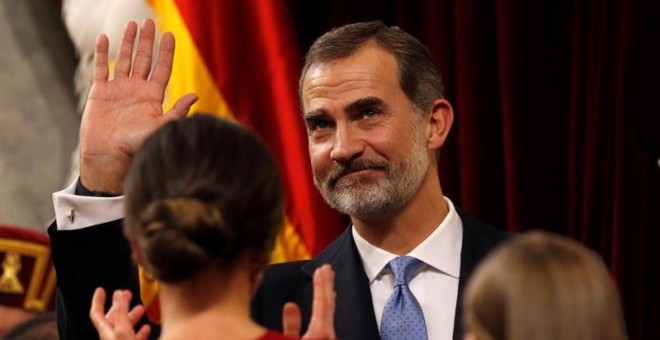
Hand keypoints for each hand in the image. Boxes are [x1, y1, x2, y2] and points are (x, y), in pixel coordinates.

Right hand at [80, 19, 197, 192]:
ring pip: (124, 59)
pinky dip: (102, 53)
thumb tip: (196, 96)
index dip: (166, 52)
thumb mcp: (160, 127)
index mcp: (153, 96)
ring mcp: (119, 89)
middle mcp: (137, 89)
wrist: (109, 156)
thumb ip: (177, 111)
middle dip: (147, 41)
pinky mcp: (101, 92)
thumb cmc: (137, 146)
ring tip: (132, 24)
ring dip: (128, 42)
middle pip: (144, 59)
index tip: (170, 35)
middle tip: (150, 22)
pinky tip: (104, 38)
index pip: (162, 68)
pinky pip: (102, 68)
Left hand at [89, 288, 150, 339]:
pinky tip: (145, 328)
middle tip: (128, 294)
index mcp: (106, 331)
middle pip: (113, 318)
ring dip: (132, 316)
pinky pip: (134, 337)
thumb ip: (121, 312)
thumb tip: (118, 293)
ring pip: (125, 327)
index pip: (97, 313)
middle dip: (121, 305)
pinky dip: (139, 331)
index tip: (100, 290)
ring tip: (140, 308)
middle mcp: (111, 337)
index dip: (98, 301)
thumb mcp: (123, 329)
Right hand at [283, 264, 335, 338]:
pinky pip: (330, 317)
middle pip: (329, 303)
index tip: (320, 270)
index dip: (320, 284)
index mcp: (320, 332)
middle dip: (328, 283)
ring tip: (328, 282)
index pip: (321, 302)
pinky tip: (327, 306)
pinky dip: (329, 305)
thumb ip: (291, 327)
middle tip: (328, 268)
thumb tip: (290, 305)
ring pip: (331, 310)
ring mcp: (330, 337)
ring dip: (329, 292)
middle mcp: (328, 333)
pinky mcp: (328, 339)